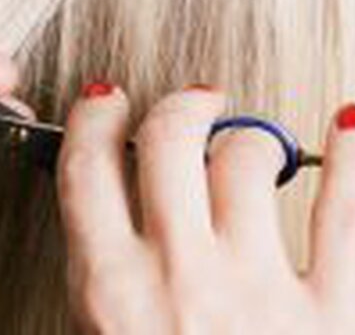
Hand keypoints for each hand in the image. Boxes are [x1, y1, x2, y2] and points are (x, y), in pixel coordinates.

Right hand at [58, 86, 354, 333]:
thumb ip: (103, 281)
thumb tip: (105, 225)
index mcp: (113, 292)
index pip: (88, 168)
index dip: (93, 118)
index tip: (104, 104)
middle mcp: (181, 279)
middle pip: (168, 141)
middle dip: (178, 108)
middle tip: (189, 104)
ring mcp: (258, 289)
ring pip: (247, 159)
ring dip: (250, 137)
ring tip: (254, 141)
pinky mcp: (333, 312)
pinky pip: (347, 212)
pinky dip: (352, 155)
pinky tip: (349, 126)